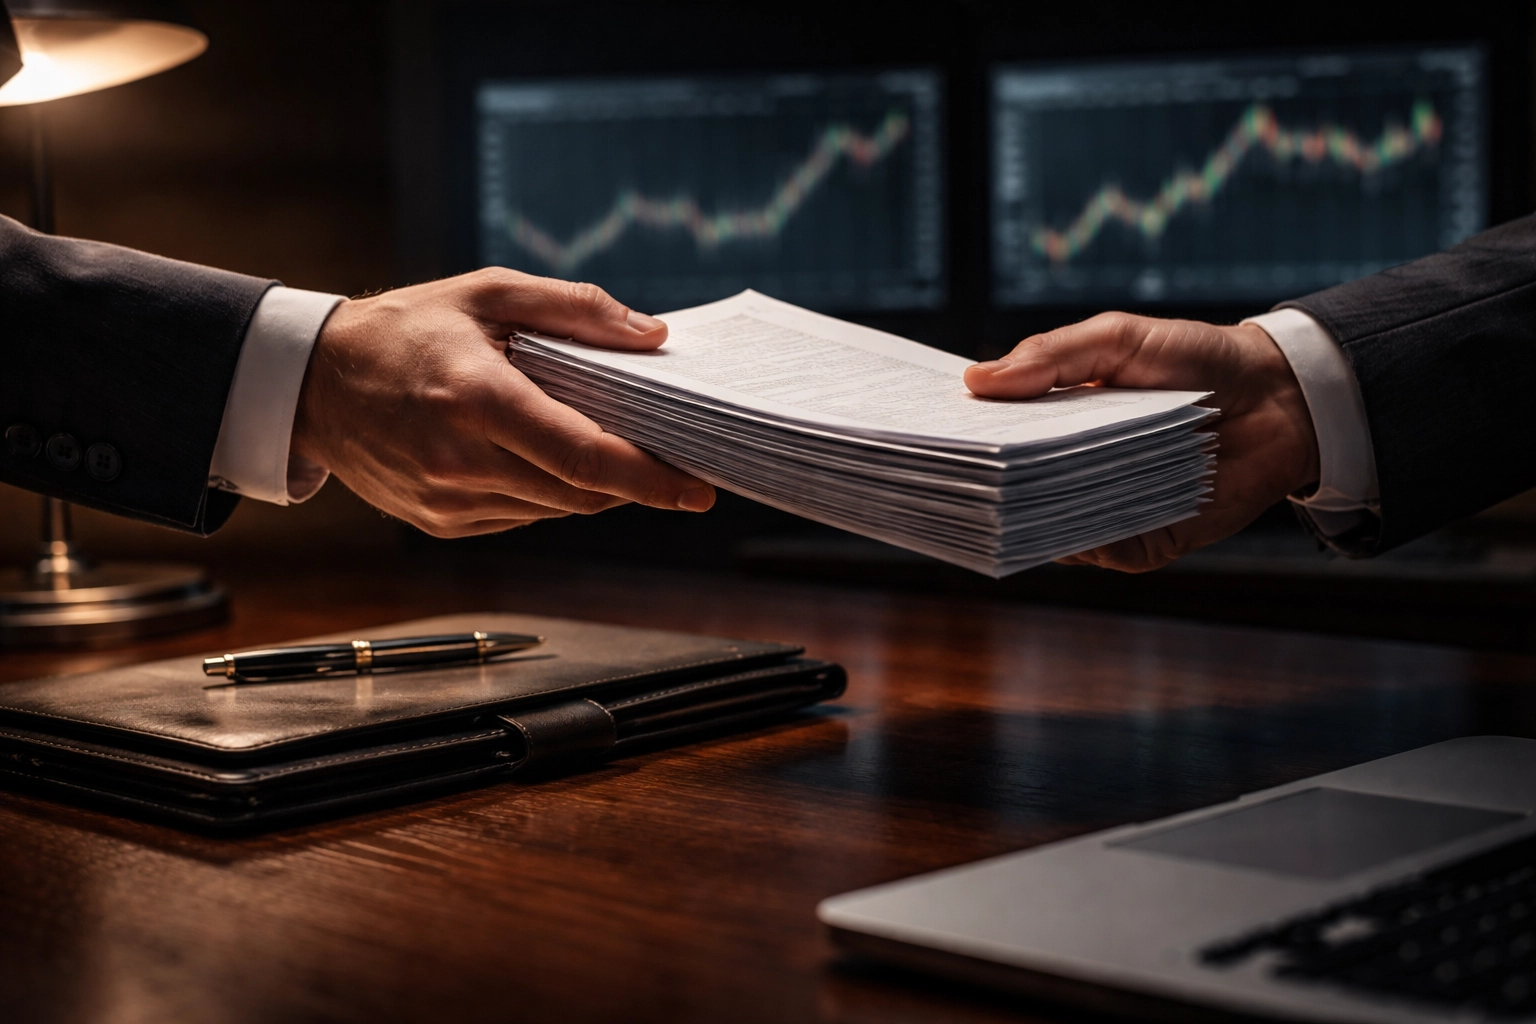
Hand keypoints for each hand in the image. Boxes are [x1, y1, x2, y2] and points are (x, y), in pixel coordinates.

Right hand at [291, 268, 714, 536]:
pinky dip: (548, 493)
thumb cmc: (407, 328)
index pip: (586, 457)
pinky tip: (541, 457)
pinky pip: (522, 517)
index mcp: (478, 399)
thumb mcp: (487, 291)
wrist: (314, 382)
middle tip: (669, 457)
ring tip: (603, 445)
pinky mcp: (440, 522)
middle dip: (633, 481)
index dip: (651, 478)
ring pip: (555, 510)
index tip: (697, 487)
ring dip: (591, 486)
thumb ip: (574, 308)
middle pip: (581, 493)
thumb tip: (650, 334)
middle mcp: (461, 461)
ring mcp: (447, 500)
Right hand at [963, 313, 1318, 571]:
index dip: (962, 440)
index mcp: (1055, 425)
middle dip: (984, 482)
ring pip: (1045, 527)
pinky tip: (1071, 513)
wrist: (1282, 397)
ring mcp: (1102, 512)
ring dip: (1027, 512)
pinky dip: (1080, 537)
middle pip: (1011, 491)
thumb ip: (1050, 356)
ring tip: (1009, 487)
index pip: (994, 441)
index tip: (927, 433)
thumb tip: (975, 381)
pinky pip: (1095, 551)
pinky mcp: (1140, 545)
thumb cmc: (1194, 359)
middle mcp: (1071, 475)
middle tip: (957, 466)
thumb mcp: (1117, 339)